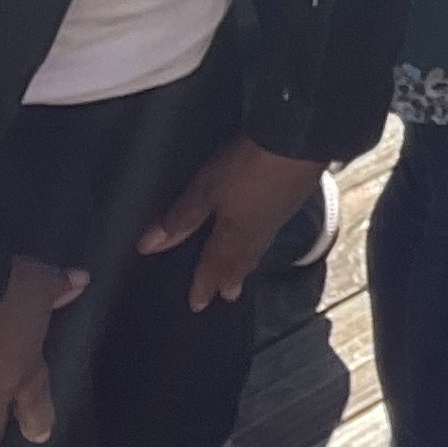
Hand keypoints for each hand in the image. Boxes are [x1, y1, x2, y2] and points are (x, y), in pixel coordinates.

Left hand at [138, 136, 326, 309]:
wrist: (300, 141)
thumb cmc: (247, 168)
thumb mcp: (206, 190)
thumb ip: (181, 217)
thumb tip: (148, 247)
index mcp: (234, 234)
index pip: (215, 265)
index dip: (204, 284)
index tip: (198, 305)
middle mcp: (257, 232)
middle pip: (241, 260)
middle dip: (232, 278)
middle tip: (228, 296)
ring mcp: (277, 215)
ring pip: (259, 247)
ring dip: (249, 262)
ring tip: (245, 270)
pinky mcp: (293, 198)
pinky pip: (272, 231)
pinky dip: (263, 240)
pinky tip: (266, 231)